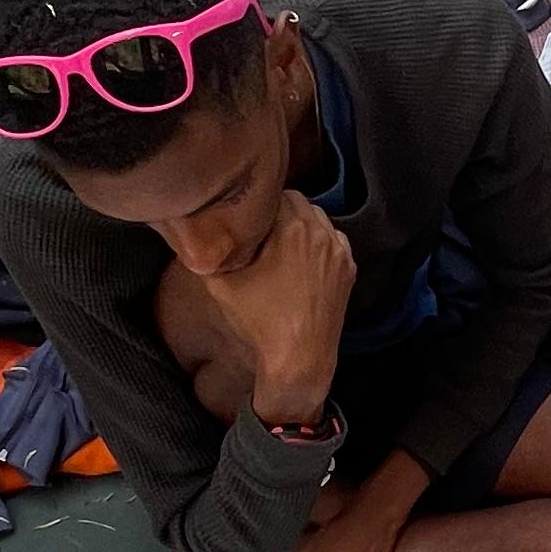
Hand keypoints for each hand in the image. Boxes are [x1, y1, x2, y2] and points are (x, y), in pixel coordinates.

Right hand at [197, 192, 353, 427]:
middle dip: (280, 211)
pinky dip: (319, 242)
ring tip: (280, 245)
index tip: (247, 217)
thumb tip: (202, 234)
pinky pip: (333, 242)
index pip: (275, 194)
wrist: (299, 358)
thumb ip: (210, 252)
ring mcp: (339, 253)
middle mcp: (321, 234)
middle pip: (299, 202)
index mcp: (292, 229)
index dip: (258, 203)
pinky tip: (301, 260)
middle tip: (261, 230)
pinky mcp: (348, 270)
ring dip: (301, 224)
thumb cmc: (261, 322)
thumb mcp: (220, 284)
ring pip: (319, 220)